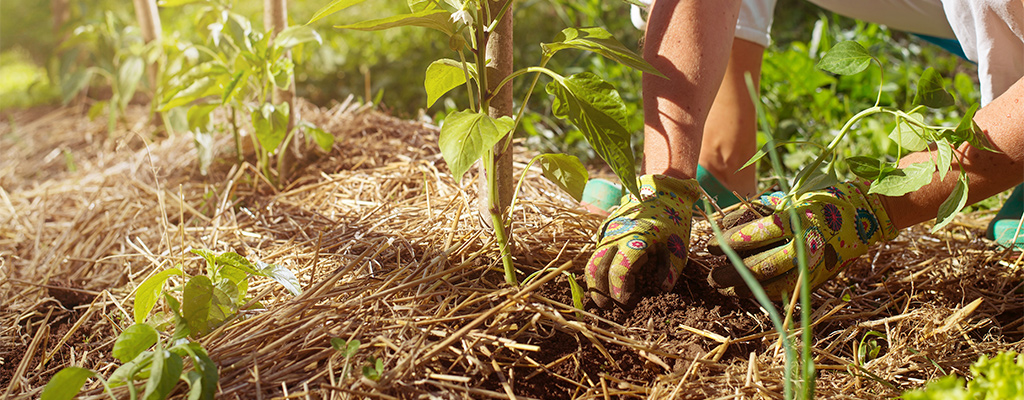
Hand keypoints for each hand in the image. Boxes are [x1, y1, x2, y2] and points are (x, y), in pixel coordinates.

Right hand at [585, 175, 700, 307]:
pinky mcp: (603, 230)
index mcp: (636, 239)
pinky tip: (613, 277)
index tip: (628, 304)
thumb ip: (670, 270)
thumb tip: (662, 290)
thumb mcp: (678, 246)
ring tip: (609, 296)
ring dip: (598, 282)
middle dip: (598, 292)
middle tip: (607, 307)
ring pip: (592, 261)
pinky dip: (601, 268)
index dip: (620, 293)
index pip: (618, 272)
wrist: (660, 191)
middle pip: (594, 268)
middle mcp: (615, 235)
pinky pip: (597, 253)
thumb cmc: (672, 220)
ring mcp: (607, 231)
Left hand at [707, 181, 898, 298]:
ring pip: (771, 283)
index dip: (728, 243)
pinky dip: (764, 293)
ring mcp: (813, 264)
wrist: (865, 214)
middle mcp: (804, 244)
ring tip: (723, 287)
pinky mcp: (818, 278)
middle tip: (711, 275)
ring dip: (743, 288)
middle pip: (759, 265)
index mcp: (796, 220)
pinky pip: (786, 291)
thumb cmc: (820, 200)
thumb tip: (721, 224)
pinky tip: (747, 293)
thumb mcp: (788, 199)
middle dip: (730, 272)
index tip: (710, 246)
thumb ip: (756, 211)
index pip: (754, 235)